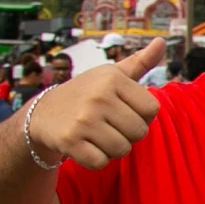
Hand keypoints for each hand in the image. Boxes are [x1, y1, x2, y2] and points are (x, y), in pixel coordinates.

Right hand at [27, 38, 167, 168]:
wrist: (42, 113)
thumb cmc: (87, 94)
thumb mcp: (111, 75)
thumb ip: (140, 62)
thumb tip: (162, 42)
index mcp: (112, 78)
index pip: (152, 109)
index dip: (141, 115)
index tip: (124, 110)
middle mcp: (98, 96)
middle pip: (140, 132)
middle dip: (128, 134)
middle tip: (109, 125)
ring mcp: (83, 119)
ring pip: (123, 149)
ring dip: (113, 148)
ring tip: (97, 135)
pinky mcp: (69, 141)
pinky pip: (101, 162)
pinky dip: (96, 159)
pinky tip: (85, 145)